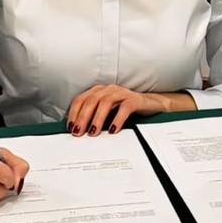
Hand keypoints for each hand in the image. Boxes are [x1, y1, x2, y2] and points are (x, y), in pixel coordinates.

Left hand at [66, 85, 191, 135]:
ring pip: (105, 102)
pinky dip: (117, 119)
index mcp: (99, 91)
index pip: (81, 99)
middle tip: (78, 132)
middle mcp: (108, 89)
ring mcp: (122, 93)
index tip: (70, 127)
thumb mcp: (108, 113)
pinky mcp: (134, 100)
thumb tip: (79, 132)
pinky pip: (124, 108)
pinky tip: (113, 130)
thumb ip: (95, 118)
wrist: (151, 105)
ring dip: (97, 118)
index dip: (74, 113)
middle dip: (83, 117)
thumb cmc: (126, 110)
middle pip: (91, 100)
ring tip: (93, 132)